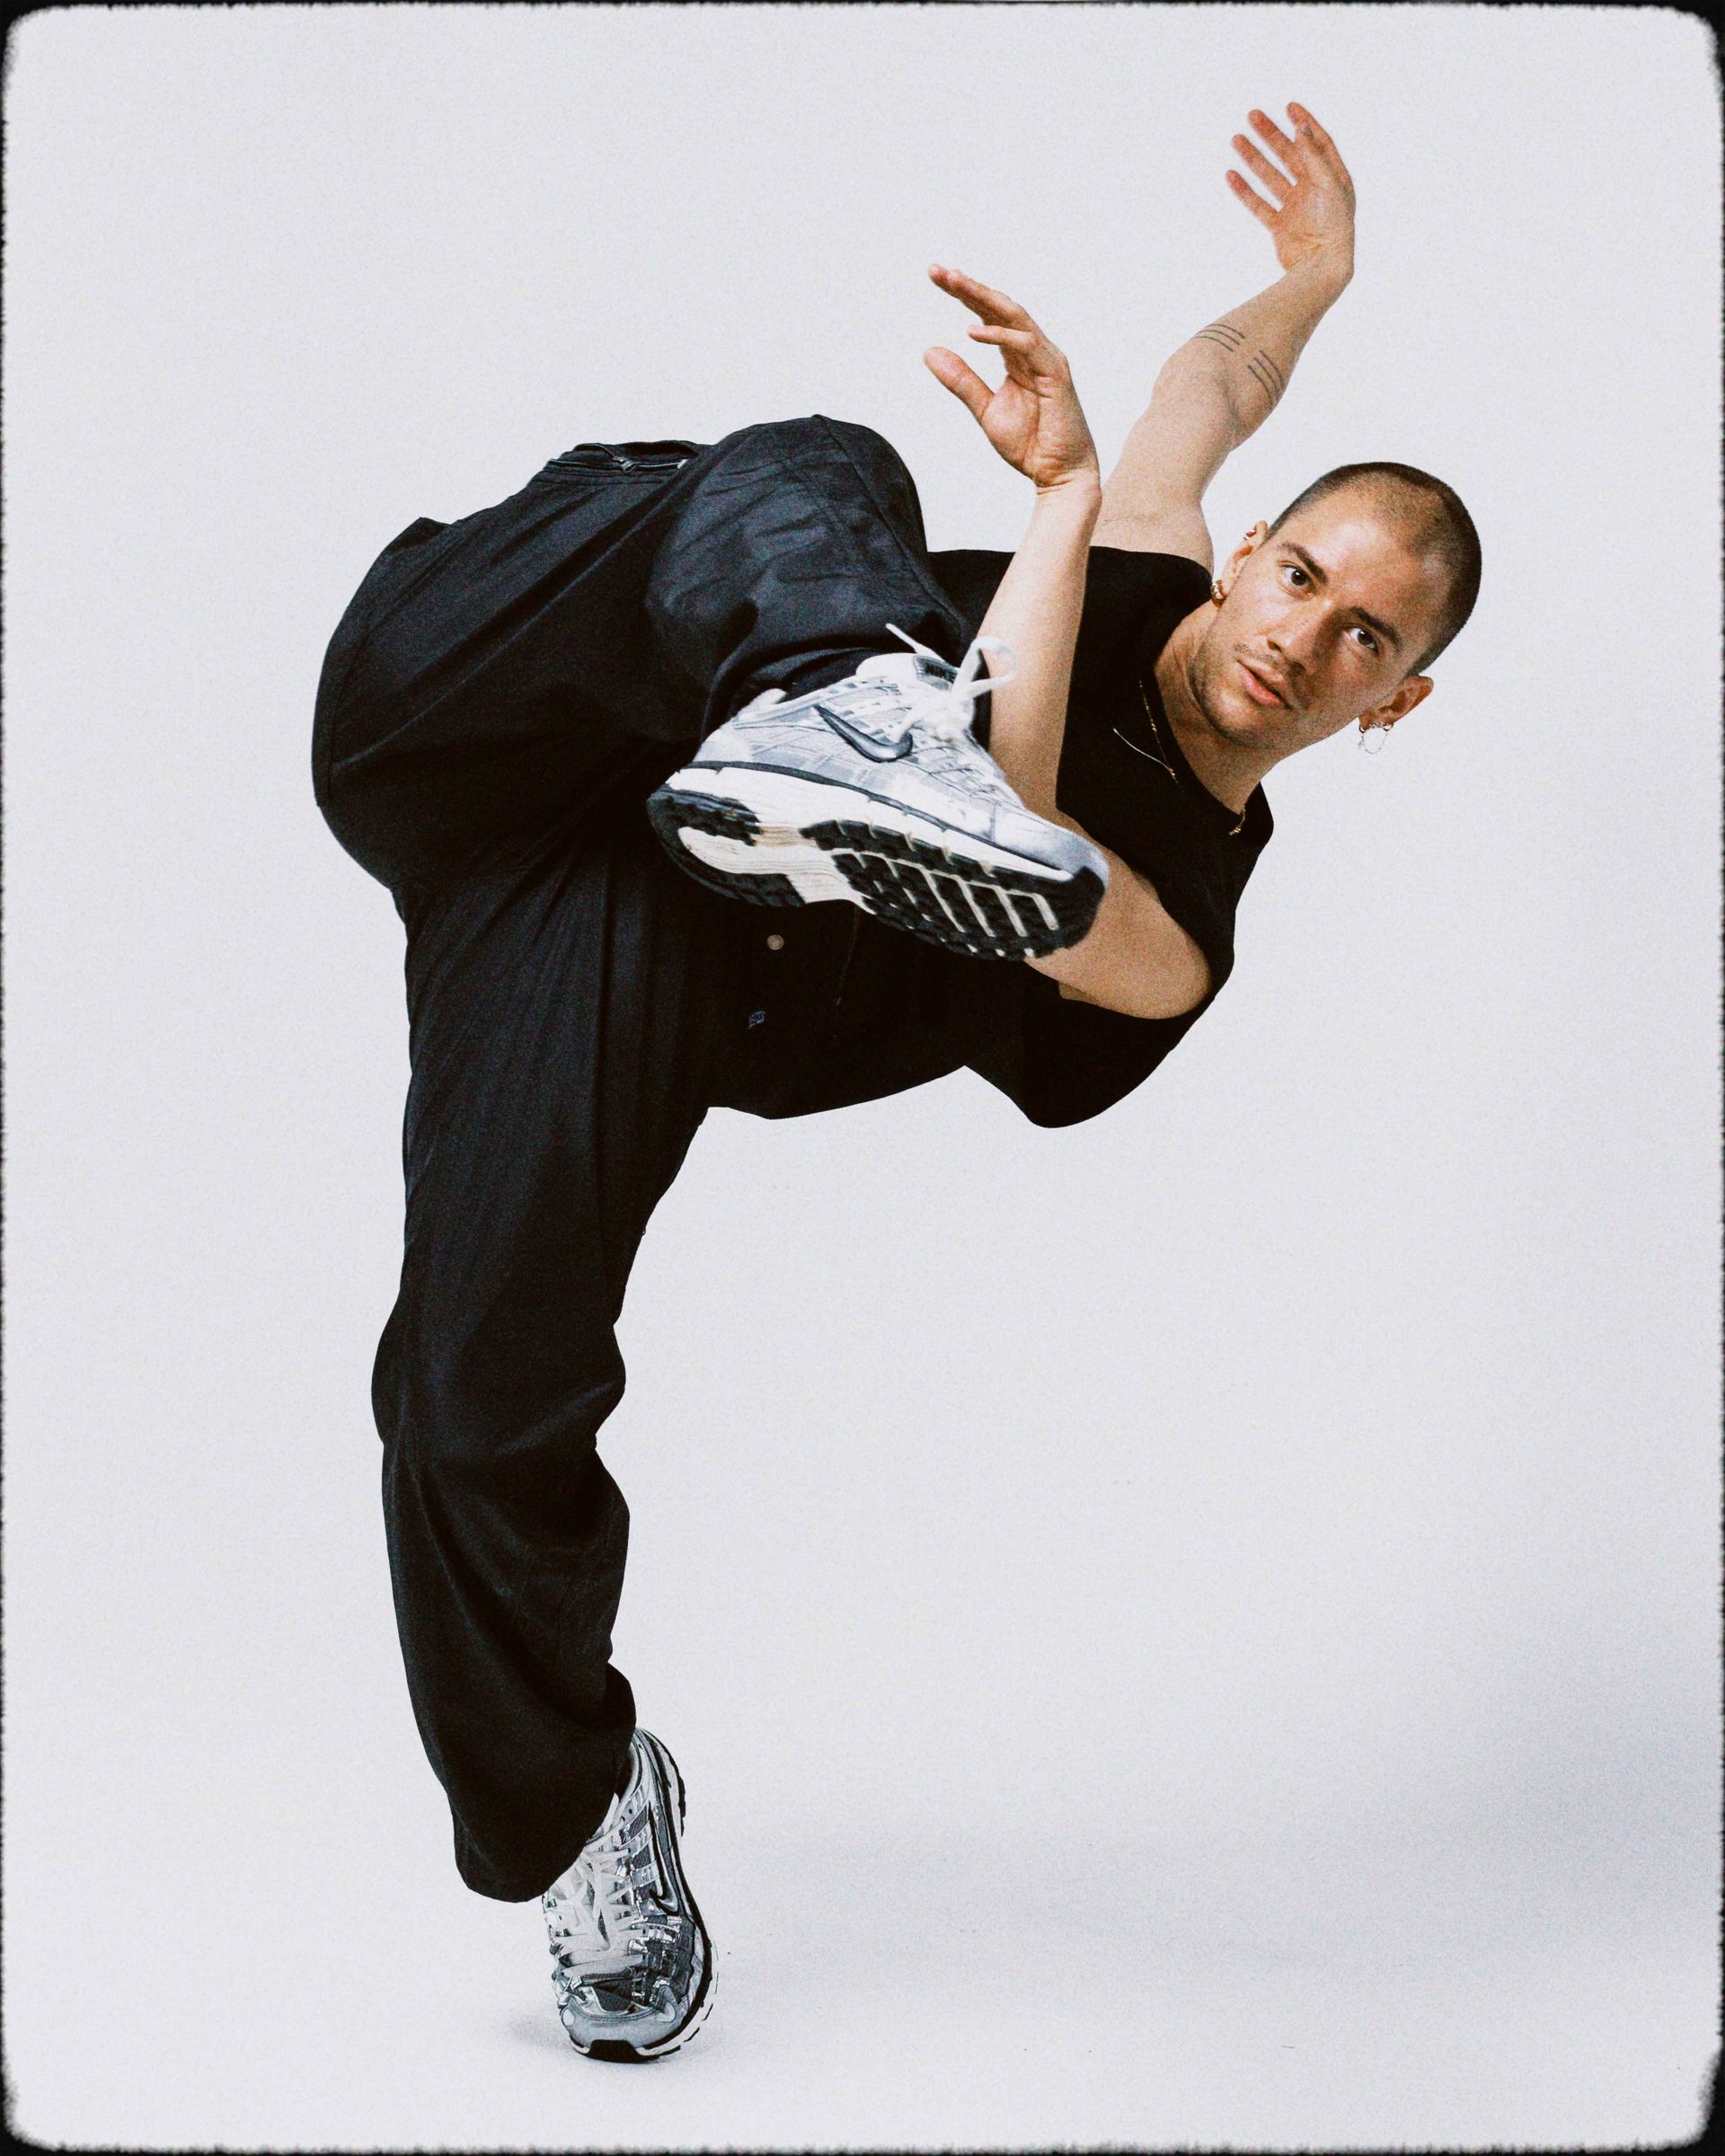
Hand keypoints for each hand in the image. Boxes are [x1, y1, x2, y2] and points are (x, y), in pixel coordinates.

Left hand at [922, 265, 1099, 491]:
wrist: (1058, 475)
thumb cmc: (1030, 444)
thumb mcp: (985, 409)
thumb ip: (961, 380)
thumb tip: (929, 351)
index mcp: (1018, 354)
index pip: (989, 315)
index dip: (964, 294)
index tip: (935, 276)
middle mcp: (1035, 350)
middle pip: (1001, 307)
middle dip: (969, 287)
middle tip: (939, 270)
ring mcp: (1048, 359)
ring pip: (1015, 316)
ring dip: (983, 298)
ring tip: (954, 283)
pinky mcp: (1056, 375)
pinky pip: (1026, 345)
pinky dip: (1000, 336)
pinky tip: (972, 331)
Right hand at [1227, 104, 1354, 291]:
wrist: (1321, 266)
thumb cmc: (1333, 225)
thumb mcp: (1327, 183)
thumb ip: (1313, 155)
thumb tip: (1300, 127)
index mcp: (1332, 178)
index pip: (1317, 142)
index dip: (1304, 123)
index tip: (1289, 107)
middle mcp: (1314, 190)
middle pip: (1289, 155)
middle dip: (1271, 135)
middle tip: (1252, 116)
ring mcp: (1296, 208)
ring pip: (1271, 176)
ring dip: (1254, 158)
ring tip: (1236, 139)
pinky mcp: (1280, 227)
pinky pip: (1259, 204)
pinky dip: (1245, 191)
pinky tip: (1232, 175)